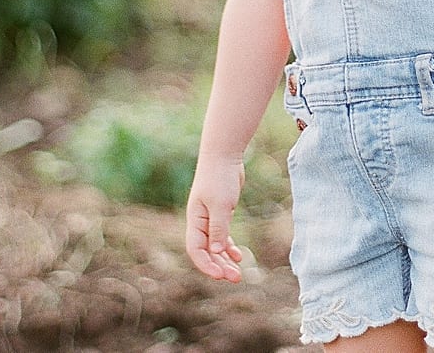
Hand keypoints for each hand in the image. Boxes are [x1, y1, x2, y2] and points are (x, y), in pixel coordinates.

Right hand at [185, 154, 246, 281]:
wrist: (224, 155)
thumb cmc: (219, 177)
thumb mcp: (221, 204)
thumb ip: (218, 228)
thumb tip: (216, 252)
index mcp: (195, 220)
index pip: (195, 250)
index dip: (206, 265)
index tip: (220, 275)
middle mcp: (200, 222)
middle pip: (206, 252)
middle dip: (219, 266)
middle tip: (235, 278)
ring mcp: (210, 218)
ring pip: (215, 246)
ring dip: (225, 260)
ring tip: (238, 273)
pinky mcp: (221, 213)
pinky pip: (222, 236)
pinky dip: (229, 247)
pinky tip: (238, 256)